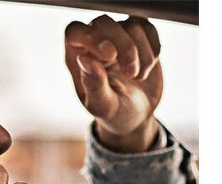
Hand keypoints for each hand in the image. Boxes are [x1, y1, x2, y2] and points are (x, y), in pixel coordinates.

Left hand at [65, 15, 162, 151]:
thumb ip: (93, 85)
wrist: (137, 116)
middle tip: (130, 73)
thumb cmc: (113, 113)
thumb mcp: (102, 106)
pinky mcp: (139, 37)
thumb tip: (84, 59)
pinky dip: (153, 48)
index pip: (74, 32)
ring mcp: (117, 38)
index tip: (110, 55)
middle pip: (104, 22)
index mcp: (77, 59)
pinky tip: (148, 67)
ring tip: (138, 77)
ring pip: (131, 25)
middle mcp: (94, 44)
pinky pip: (148, 27)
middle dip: (124, 46)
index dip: (92, 37)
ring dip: (141, 54)